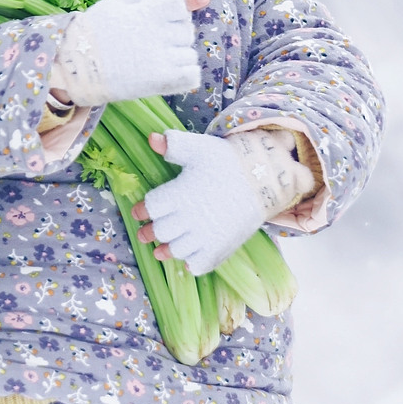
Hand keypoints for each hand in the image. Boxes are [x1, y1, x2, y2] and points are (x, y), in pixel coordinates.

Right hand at [55, 0, 207, 106]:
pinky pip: (191, 74)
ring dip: (181, 55)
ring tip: (163, 59)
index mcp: (149, 11)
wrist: (77, 66)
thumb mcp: (113, 4)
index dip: (178, 10)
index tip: (167, 17)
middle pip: (187, 30)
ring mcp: (162, 56)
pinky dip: (186, 74)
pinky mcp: (161, 79)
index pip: (181, 4)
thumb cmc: (92, 33)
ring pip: (190, 53)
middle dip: (177, 34)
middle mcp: (160, 32)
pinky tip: (172, 73)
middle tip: (159, 41)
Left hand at [134, 128, 267, 275]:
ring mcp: (206, 235)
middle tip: (144, 235)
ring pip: (177, 250)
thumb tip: (152, 139)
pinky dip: (192, 264)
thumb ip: (174, 145)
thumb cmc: (228, 162)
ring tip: (161, 250)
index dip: (142, 210)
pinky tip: (189, 259)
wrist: (263, 178)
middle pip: (161, 231)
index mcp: (180, 193)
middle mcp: (190, 217)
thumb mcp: (200, 148)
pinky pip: (200, 264)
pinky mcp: (221, 247)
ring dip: (167, 250)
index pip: (151, 207)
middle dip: (150, 233)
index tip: (139, 212)